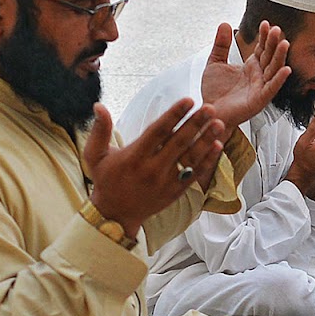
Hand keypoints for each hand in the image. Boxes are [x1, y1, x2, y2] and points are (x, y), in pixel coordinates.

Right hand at [84, 99, 225, 237]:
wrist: (115, 215)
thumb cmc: (105, 180)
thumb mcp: (95, 156)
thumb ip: (99, 130)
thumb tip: (98, 105)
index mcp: (134, 157)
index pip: (158, 131)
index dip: (175, 115)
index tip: (189, 100)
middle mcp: (152, 169)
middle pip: (179, 142)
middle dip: (196, 123)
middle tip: (211, 107)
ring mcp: (166, 181)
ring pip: (191, 158)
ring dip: (206, 140)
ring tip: (219, 123)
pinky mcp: (176, 191)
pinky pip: (195, 174)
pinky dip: (208, 161)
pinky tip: (218, 146)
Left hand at [200, 22, 290, 132]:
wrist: (209, 112)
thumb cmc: (214, 92)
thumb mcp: (215, 62)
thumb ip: (221, 44)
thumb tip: (225, 25)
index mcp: (250, 67)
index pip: (261, 48)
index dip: (264, 37)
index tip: (265, 24)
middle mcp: (258, 76)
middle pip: (269, 56)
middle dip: (273, 43)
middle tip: (276, 29)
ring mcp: (260, 87)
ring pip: (273, 70)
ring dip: (280, 57)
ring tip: (284, 43)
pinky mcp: (259, 100)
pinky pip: (271, 88)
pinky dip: (279, 79)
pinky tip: (286, 69)